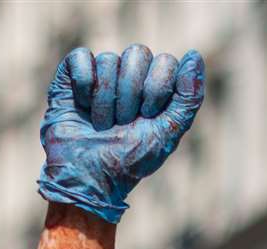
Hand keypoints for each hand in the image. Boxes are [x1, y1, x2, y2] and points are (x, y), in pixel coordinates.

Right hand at [37, 45, 204, 221]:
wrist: (89, 178)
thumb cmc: (129, 160)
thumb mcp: (168, 133)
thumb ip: (189, 97)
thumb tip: (194, 56)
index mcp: (156, 87)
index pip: (165, 61)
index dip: (156, 89)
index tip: (148, 116)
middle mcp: (130, 76)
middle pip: (138, 53)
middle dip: (130, 94)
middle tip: (122, 122)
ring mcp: (101, 73)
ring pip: (109, 59)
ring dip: (105, 100)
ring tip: (101, 124)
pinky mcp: (72, 76)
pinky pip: (81, 58)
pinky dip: (84, 85)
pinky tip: (82, 107)